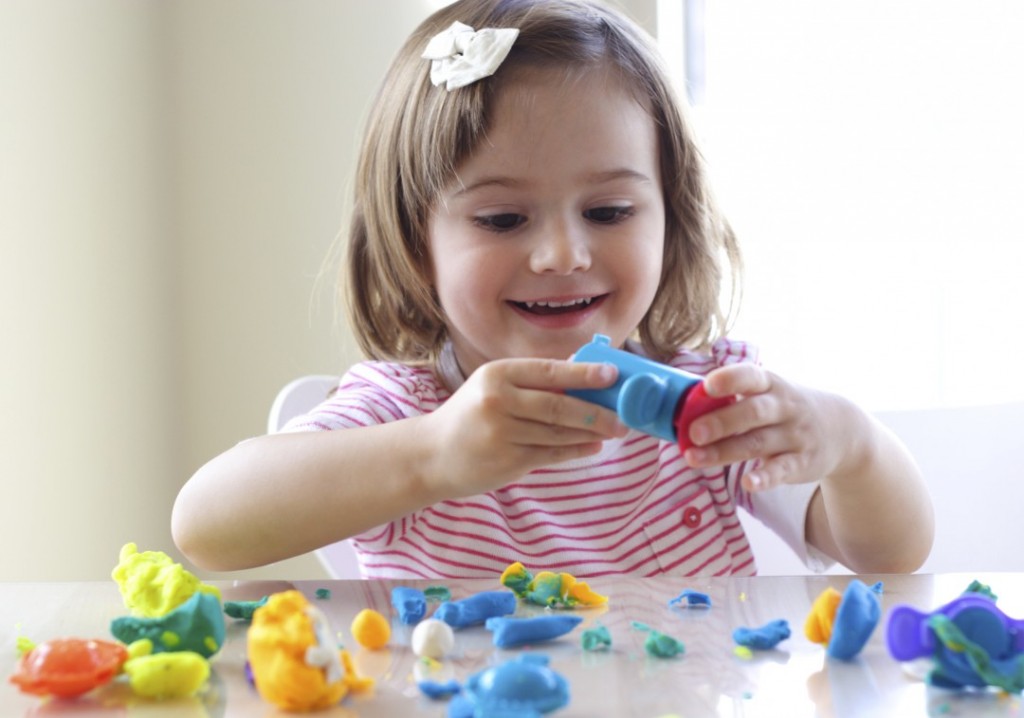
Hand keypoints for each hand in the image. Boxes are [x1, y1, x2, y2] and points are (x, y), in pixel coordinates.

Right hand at [418, 358, 627, 499]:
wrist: (432, 454)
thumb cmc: (471, 416)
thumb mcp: (493, 387)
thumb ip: (533, 381)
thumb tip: (583, 370)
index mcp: (497, 375)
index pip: (549, 371)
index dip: (584, 373)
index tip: (612, 374)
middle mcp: (498, 401)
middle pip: (558, 405)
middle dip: (596, 411)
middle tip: (623, 416)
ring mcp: (502, 433)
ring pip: (558, 433)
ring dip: (590, 433)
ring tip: (614, 431)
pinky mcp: (507, 461)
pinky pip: (550, 455)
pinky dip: (575, 451)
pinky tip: (592, 447)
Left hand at [683, 363, 855, 492]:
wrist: (843, 429)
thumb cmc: (787, 409)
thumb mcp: (770, 393)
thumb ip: (735, 397)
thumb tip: (684, 404)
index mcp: (771, 384)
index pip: (751, 377)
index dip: (730, 379)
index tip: (708, 385)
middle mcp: (785, 408)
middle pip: (752, 412)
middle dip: (722, 421)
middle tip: (693, 432)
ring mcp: (795, 436)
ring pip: (758, 443)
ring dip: (724, 451)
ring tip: (694, 458)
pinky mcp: (802, 463)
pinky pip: (782, 470)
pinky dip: (765, 477)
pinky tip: (748, 483)